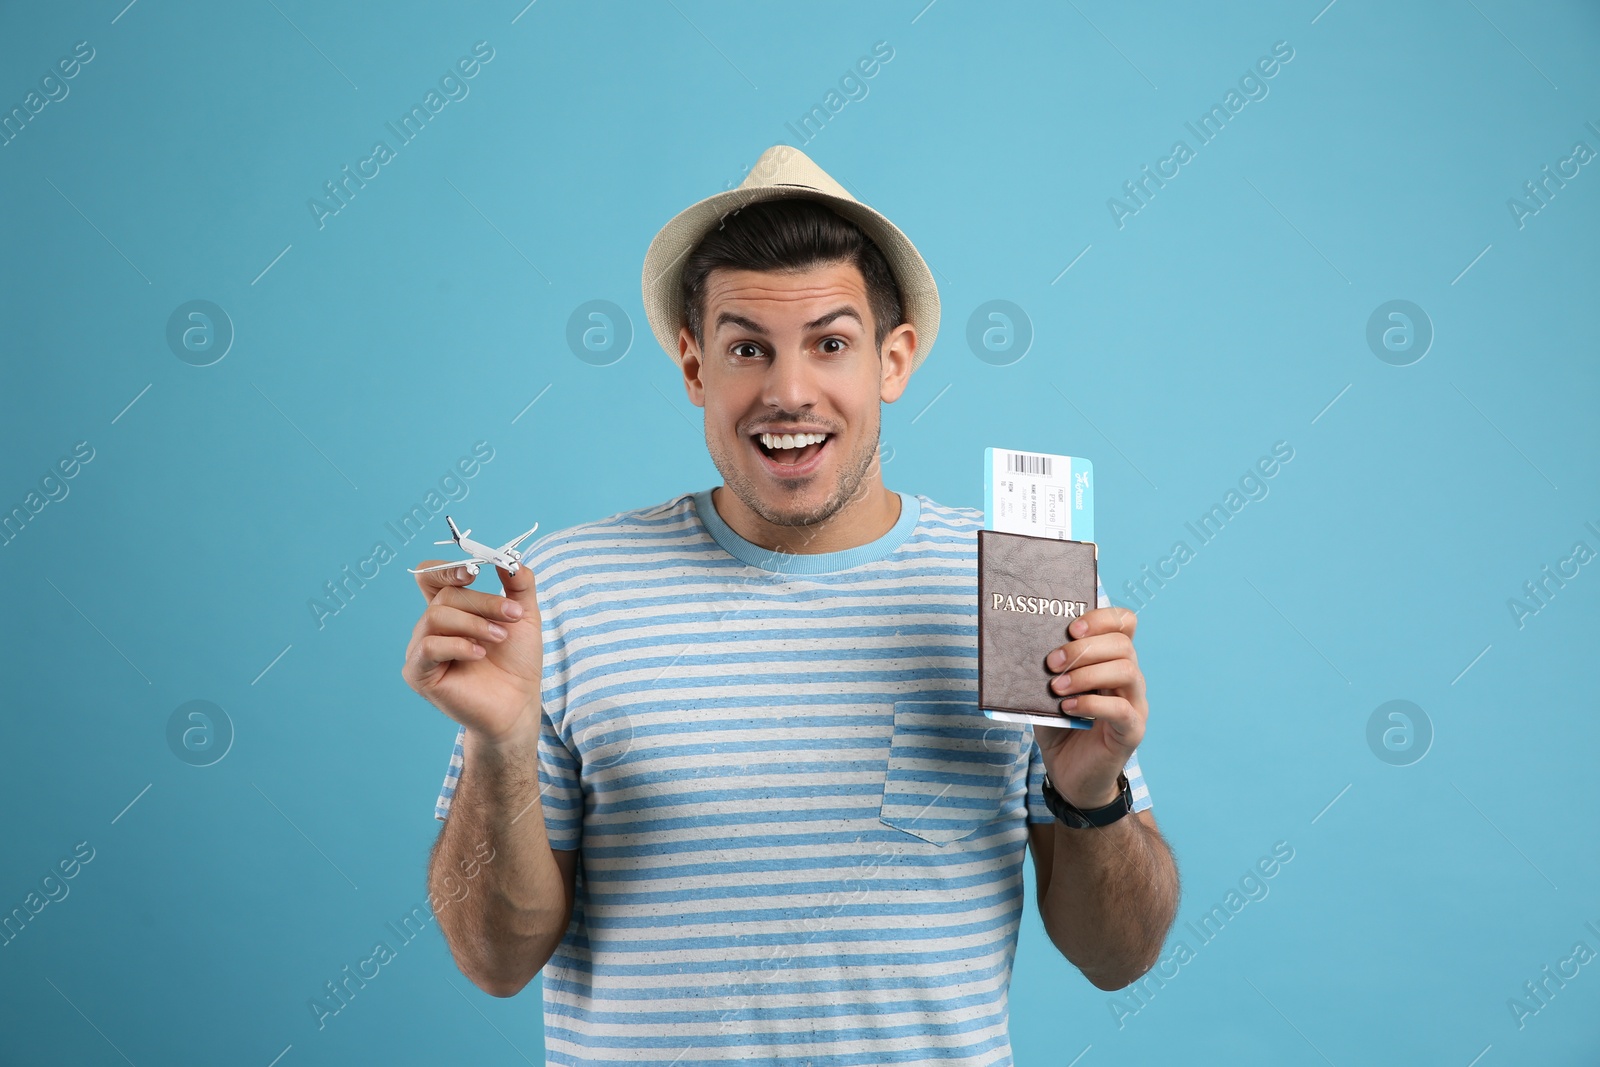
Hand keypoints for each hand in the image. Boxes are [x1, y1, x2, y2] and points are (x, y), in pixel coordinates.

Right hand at [401, 561, 543, 743]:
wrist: (518, 704)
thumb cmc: (517, 661)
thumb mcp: (523, 616)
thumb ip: (518, 585)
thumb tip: (509, 558)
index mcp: (450, 610)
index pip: (431, 576)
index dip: (448, 569)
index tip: (475, 572)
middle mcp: (430, 627)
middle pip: (444, 596)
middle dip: (482, 602)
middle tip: (512, 616)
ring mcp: (421, 650)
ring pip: (436, 616)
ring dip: (474, 623)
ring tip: (499, 638)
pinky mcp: (418, 673)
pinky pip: (429, 647)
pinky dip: (458, 645)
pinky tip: (480, 654)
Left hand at [1033, 606, 1147, 808]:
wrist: (1070, 776)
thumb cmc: (1061, 729)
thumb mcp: (1048, 694)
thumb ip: (1046, 671)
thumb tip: (1025, 647)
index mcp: (1111, 660)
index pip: (1124, 623)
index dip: (1101, 617)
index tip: (1070, 627)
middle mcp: (1129, 678)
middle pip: (1123, 644)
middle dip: (1083, 648)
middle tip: (1051, 663)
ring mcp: (1134, 704)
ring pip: (1126, 671)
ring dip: (1086, 674)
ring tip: (1057, 687)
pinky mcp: (1132, 731)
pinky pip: (1121, 709)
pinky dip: (1092, 704)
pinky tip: (1068, 708)